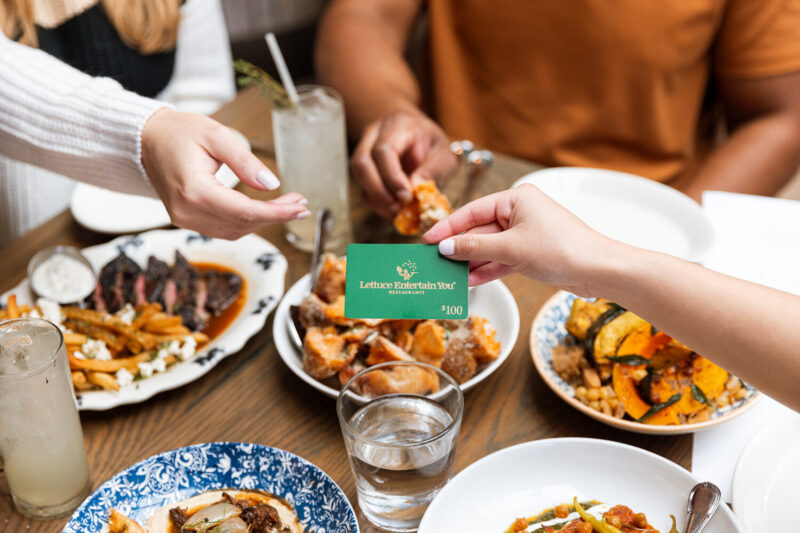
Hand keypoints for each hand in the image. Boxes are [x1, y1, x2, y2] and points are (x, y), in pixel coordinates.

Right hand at [141, 109, 309, 238]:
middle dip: (276, 216)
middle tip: (301, 204)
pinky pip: (224, 229)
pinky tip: (264, 210)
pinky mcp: (187, 220)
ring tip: (288, 205)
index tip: (301, 207)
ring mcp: (185, 220)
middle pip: (243, 224)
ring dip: (263, 221)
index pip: (244, 211)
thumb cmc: (179, 132)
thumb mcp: (216, 135)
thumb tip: (272, 184)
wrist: (146, 140)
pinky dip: (247, 222)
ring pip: (235, 231)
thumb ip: (245, 161)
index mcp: (194, 190)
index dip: (277, 213)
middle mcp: (187, 212)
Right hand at [351, 110, 456, 218]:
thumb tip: (415, 189)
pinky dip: (376, 203)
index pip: (384, 150)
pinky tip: (393, 209)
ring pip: (359, 177)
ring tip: (397, 211)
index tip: (407, 196)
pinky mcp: (363, 169)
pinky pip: (363, 187)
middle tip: (399, 208)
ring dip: (376, 199)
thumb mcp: (444, 154)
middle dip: (380, 191)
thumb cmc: (433, 145)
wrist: (420, 137)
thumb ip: (433, 170)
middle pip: (362, 163)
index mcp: (398, 126)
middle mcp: (375, 134)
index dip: (392, 176)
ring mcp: (364, 150)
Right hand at [422, 184, 616, 293]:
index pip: (472, 211)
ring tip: (448, 276)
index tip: (427, 240)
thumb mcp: (510, 248)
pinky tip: (469, 280)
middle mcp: (520, 211)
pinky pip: (502, 259)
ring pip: (490, 247)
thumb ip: (474, 248)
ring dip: (471, 262)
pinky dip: (487, 269)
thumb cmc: (560, 249)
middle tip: (435, 263)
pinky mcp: (531, 252)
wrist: (597, 270)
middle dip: (459, 248)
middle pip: (479, 230)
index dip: (448, 227)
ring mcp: (526, 233)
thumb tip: (445, 247)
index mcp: (516, 198)